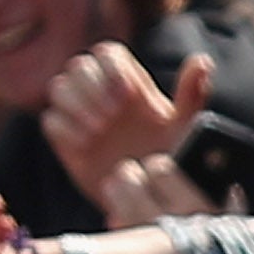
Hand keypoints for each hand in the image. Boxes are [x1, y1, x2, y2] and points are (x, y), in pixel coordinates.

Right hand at [43, 43, 213, 209]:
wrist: (146, 200)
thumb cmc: (168, 161)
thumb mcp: (184, 128)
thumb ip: (191, 94)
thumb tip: (202, 60)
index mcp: (128, 83)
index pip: (108, 53)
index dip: (113, 70)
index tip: (128, 97)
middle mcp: (101, 94)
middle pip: (80, 66)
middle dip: (92, 88)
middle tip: (111, 118)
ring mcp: (80, 116)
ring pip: (59, 87)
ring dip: (75, 105)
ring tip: (98, 131)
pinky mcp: (66, 140)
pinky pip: (51, 121)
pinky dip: (65, 128)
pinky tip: (86, 145)